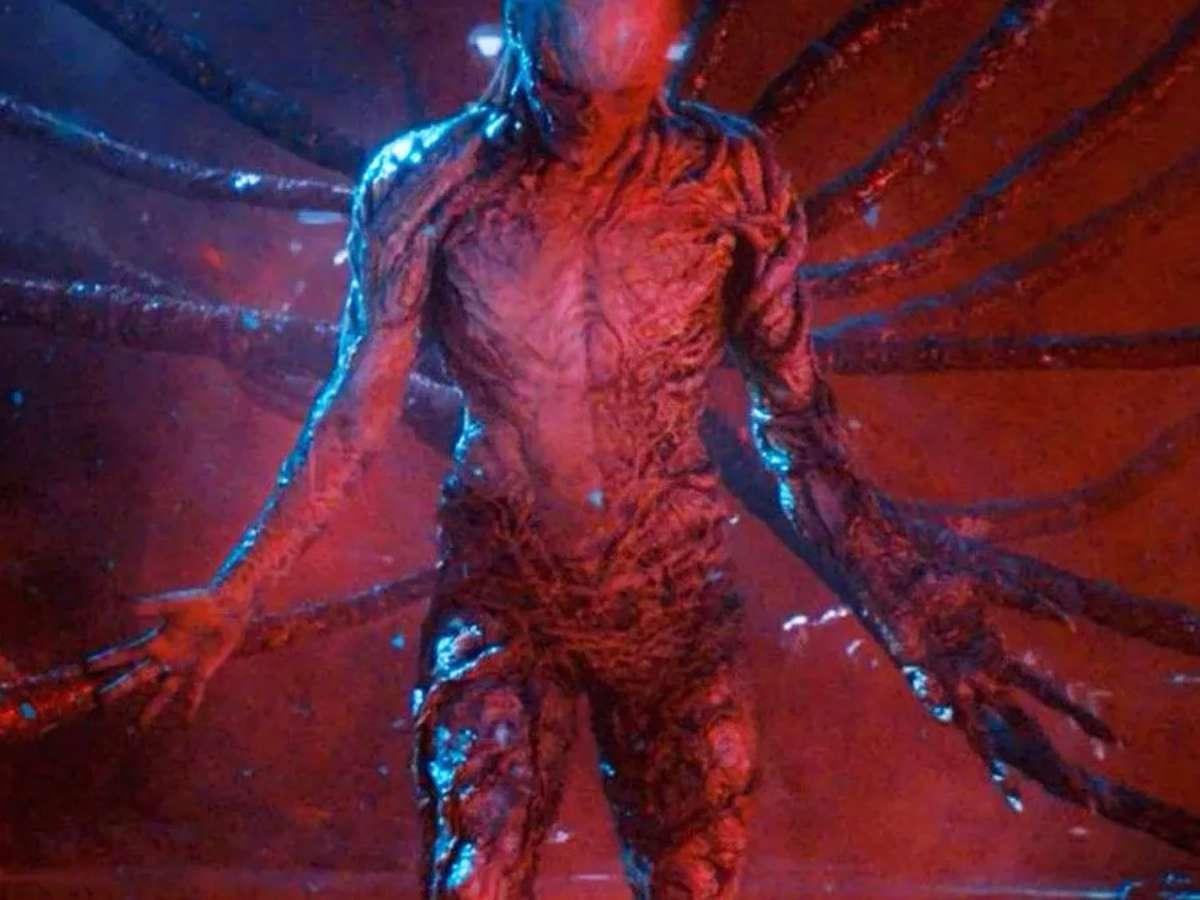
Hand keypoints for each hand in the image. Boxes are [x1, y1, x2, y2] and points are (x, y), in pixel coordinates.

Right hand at [86, 585, 250, 726]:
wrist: (228, 609)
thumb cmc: (200, 602)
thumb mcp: (174, 604)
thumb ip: (152, 606)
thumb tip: (128, 606)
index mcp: (155, 642)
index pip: (125, 654)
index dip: (106, 660)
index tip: (85, 668)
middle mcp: (164, 659)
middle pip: (136, 677)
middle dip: (118, 689)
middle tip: (99, 702)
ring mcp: (181, 668)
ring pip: (160, 693)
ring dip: (148, 711)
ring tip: (135, 729)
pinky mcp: (200, 672)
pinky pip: (194, 693)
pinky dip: (189, 707)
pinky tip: (185, 722)